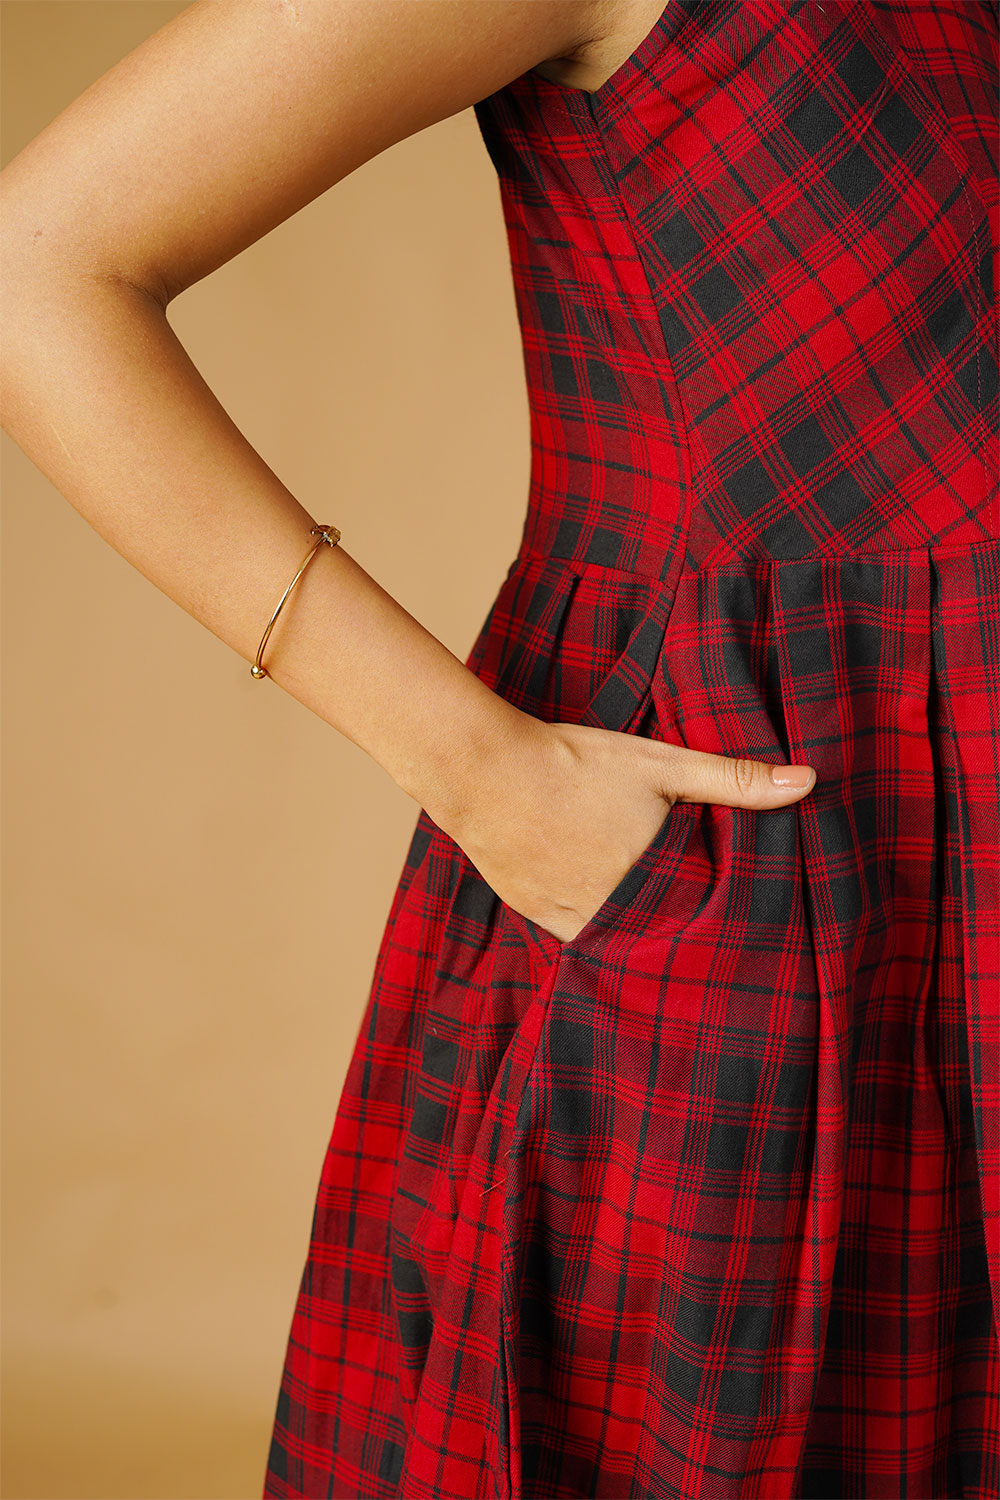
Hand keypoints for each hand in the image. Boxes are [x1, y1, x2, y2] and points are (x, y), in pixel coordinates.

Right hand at [448, 716, 816, 945]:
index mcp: (656, 880)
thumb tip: (809, 781)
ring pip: (626, 942)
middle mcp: (618, 912)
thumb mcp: (662, 764)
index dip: (727, 915)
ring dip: (645, 935)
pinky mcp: (543, 919)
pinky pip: (587, 940)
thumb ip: (735, 778)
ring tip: (666, 923)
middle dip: (687, 930)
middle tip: (712, 927)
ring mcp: (576, 920)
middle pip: (668, 935)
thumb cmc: (576, 762)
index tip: (750, 921)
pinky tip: (616, 914)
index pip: (709, 918)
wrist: (485, 771)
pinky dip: (605, 930)